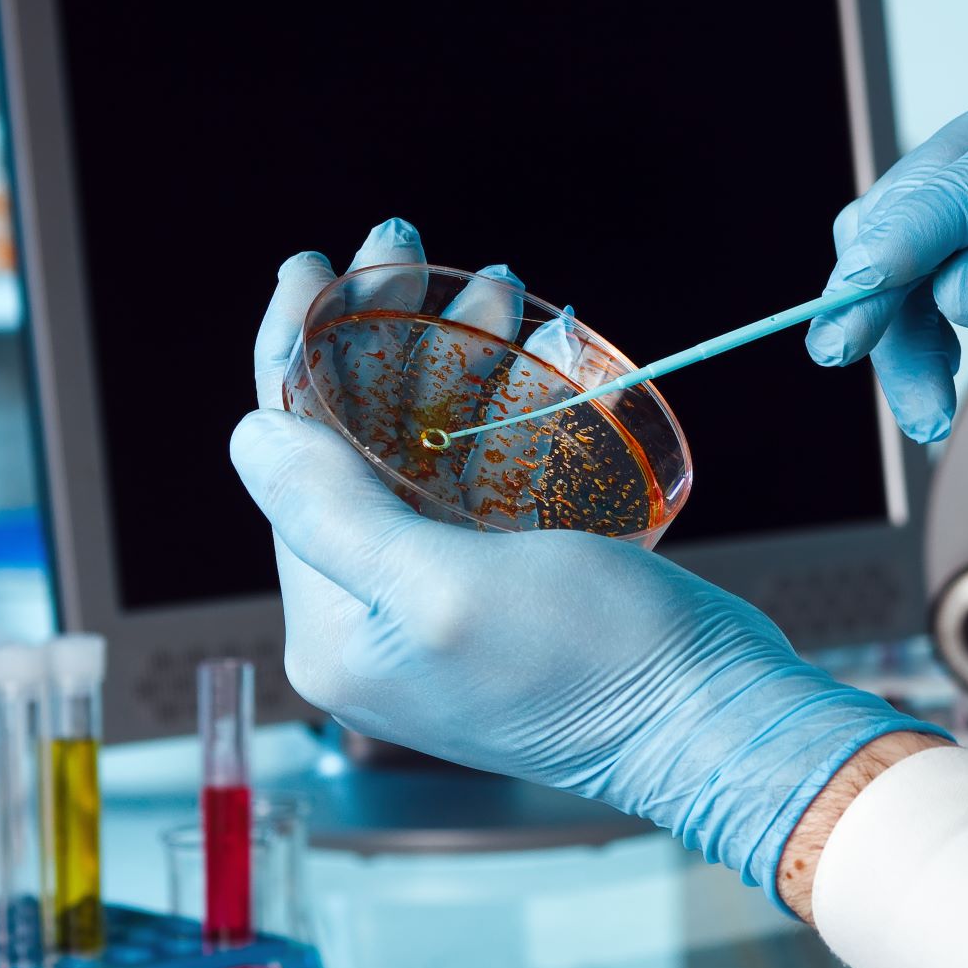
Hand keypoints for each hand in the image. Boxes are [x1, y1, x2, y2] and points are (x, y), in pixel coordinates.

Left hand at [237, 219, 936, 898]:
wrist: (719, 722)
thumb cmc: (593, 663)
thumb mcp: (445, 588)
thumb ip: (334, 516)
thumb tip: (247, 435)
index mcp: (336, 631)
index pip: (290, 465)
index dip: (294, 354)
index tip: (310, 264)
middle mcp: (373, 620)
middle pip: (351, 446)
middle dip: (382, 337)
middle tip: (407, 245)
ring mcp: (439, 604)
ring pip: (419, 448)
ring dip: (450, 358)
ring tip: (493, 285)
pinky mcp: (505, 589)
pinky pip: (479, 476)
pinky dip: (498, 407)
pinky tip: (527, 348)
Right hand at [805, 51, 967, 459]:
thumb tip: (956, 283)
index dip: (922, 226)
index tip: (861, 284)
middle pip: (935, 182)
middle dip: (886, 276)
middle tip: (848, 352)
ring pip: (906, 220)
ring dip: (893, 313)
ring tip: (921, 404)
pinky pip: (918, 254)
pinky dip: (907, 319)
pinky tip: (928, 383)